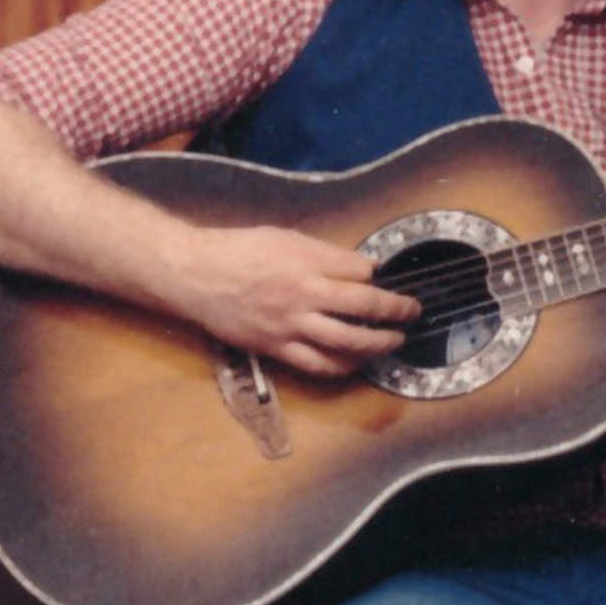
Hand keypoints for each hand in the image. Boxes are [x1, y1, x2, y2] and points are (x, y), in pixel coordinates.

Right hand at [175, 225, 420, 376]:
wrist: (193, 275)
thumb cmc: (237, 250)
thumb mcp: (284, 237)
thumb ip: (323, 253)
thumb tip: (358, 268)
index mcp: (305, 263)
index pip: (359, 272)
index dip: (377, 276)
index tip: (384, 279)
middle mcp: (302, 296)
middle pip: (364, 307)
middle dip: (396, 311)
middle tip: (412, 312)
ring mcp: (290, 326)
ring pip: (347, 343)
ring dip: (378, 344)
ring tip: (394, 341)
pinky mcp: (276, 348)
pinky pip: (318, 365)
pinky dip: (344, 366)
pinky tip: (357, 363)